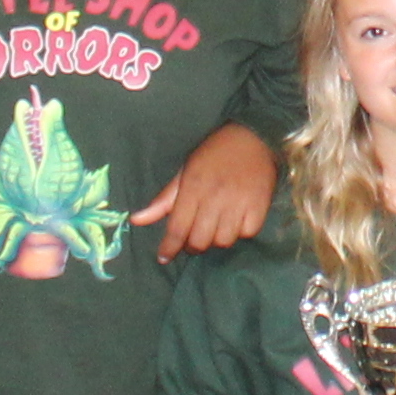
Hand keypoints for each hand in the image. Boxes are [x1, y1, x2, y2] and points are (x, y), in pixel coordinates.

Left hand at [149, 124, 277, 257]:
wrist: (254, 136)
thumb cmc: (214, 153)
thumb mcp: (184, 171)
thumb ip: (163, 200)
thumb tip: (136, 221)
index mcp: (193, 187)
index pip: (178, 228)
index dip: (169, 247)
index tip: (163, 257)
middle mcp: (215, 197)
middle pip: (200, 241)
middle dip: (193, 245)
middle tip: (193, 237)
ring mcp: (239, 203)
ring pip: (223, 241)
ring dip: (216, 239)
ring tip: (216, 227)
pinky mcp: (259, 206)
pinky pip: (247, 234)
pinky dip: (240, 232)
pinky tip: (236, 220)